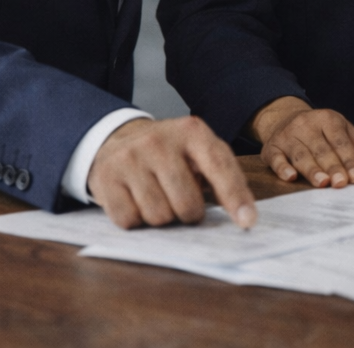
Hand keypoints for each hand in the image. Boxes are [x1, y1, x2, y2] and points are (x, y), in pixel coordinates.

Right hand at [87, 116, 255, 230]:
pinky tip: (136, 200)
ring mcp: (130, 159)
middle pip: (187, 204)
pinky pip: (129, 221)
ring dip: (162, 217)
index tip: (247, 222)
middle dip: (189, 214)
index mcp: (192, 132)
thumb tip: (244, 217)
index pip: (220, 167)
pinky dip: (136, 219)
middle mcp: (160, 142)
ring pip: (158, 217)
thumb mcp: (199, 151)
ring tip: (158, 197)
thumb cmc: (170, 153)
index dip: (235, 197)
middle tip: (182, 201)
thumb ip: (224, 176)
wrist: (118, 138)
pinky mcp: (106, 178)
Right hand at [248, 96, 353, 187]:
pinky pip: (276, 158)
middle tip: (341, 183)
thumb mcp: (342, 129)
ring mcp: (286, 136)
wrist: (283, 117)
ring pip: (301, 154)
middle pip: (321, 149)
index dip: (349, 159)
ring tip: (322, 183)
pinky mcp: (270, 148)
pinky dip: (283, 168)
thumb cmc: (319, 130)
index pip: (341, 141)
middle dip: (333, 167)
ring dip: (312, 170)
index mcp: (327, 119)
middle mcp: (305, 125)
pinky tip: (291, 177)